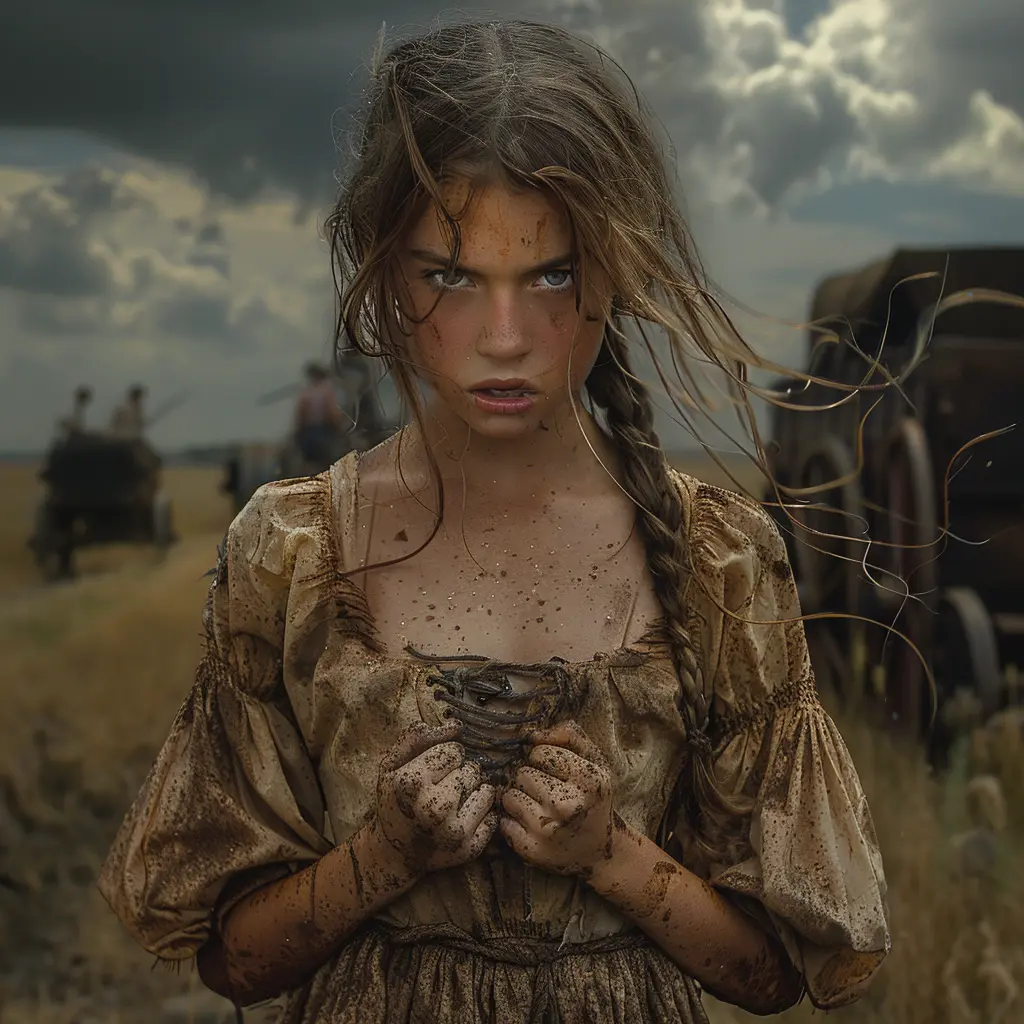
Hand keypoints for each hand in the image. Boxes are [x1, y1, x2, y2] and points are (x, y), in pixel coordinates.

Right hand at [364, 720, 498, 882]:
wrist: (394, 852)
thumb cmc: (394, 802)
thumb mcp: (392, 766)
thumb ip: (416, 738)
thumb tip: (455, 726)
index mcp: (411, 782)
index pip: (454, 751)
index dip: (445, 758)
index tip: (433, 771)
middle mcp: (433, 807)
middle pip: (471, 769)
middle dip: (460, 774)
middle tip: (442, 788)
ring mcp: (453, 830)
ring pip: (486, 790)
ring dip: (474, 791)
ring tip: (454, 801)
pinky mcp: (468, 848)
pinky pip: (492, 815)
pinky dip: (482, 813)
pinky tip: (463, 817)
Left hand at [499, 720, 613, 878]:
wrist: (597, 849)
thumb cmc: (591, 798)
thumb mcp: (594, 761)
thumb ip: (569, 735)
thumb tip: (532, 735)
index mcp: (588, 781)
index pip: (540, 752)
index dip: (543, 759)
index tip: (556, 772)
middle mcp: (569, 806)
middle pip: (522, 774)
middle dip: (530, 779)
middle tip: (547, 791)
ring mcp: (548, 830)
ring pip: (509, 796)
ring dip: (519, 798)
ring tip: (538, 807)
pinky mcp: (531, 849)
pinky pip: (504, 822)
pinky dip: (513, 821)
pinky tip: (531, 824)